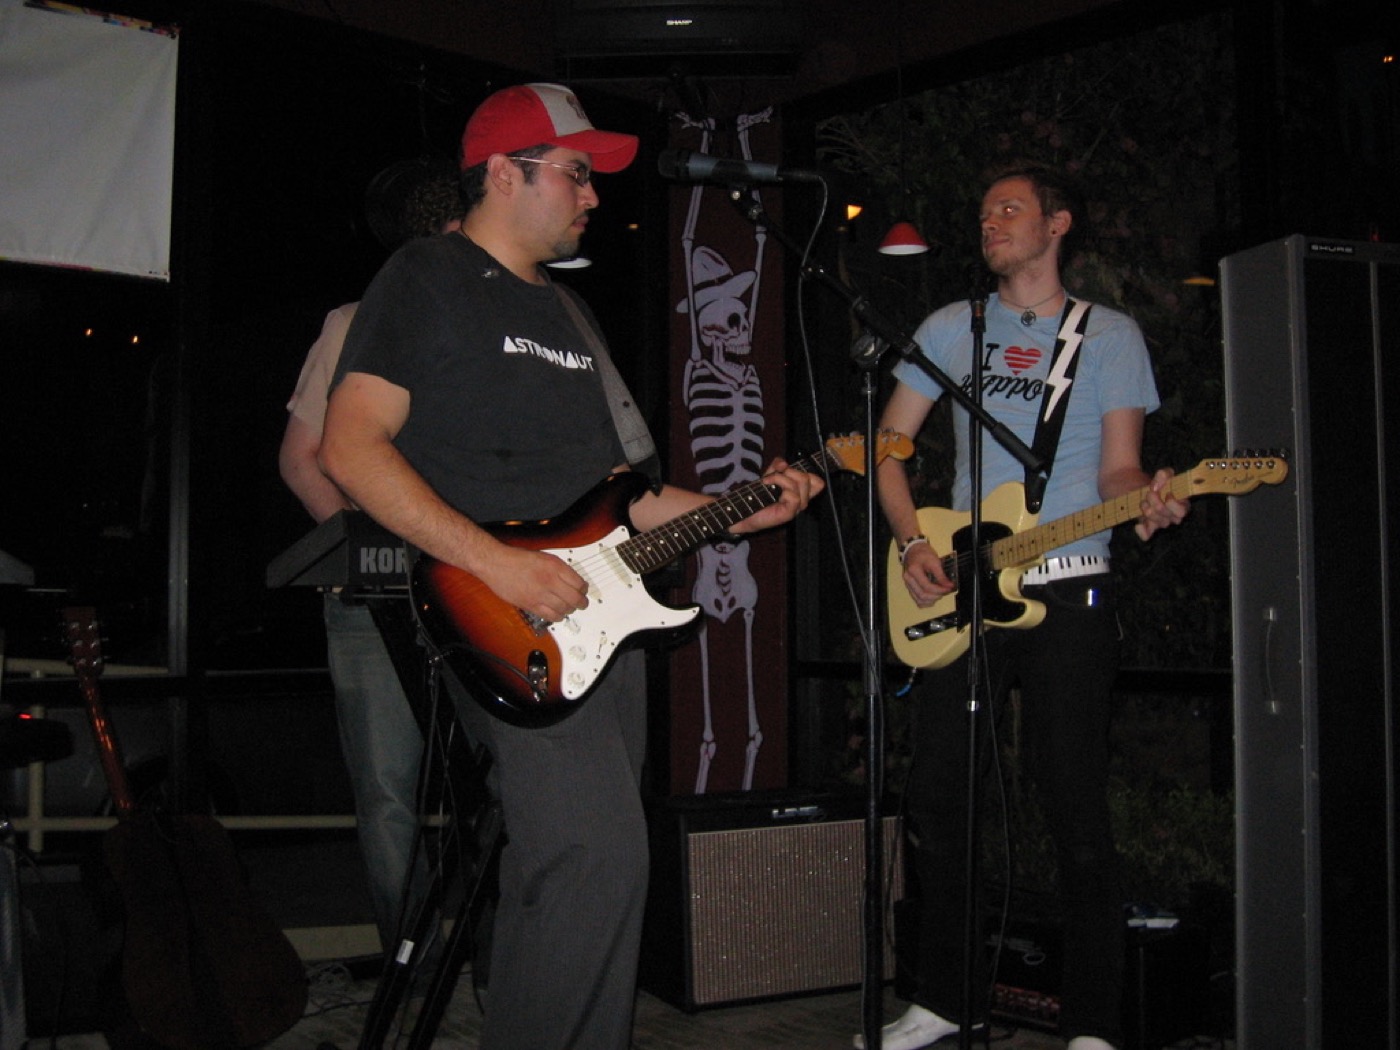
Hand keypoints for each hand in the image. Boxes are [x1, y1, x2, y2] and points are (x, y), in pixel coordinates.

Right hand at [475, 543, 589, 622]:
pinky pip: (551, 616)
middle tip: (583, 603)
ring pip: (565, 609)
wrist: (496, 563)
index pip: (579, 583)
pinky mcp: (531, 605)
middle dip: (582, 602)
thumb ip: (559, 568)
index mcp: (555, 566)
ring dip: (570, 610)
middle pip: (575, 599)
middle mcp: (549, 581)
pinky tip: (558, 614)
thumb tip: (573, 580)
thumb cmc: (517, 558)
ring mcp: (540, 595)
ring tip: (570, 608)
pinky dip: (558, 617)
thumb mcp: (544, 556)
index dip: (584, 589)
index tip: (584, 590)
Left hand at [730, 457, 824, 533]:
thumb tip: (784, 464)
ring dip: (781, 477)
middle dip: (790, 471)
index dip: (806, 472)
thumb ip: (778, 464)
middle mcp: (802, 501)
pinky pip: (794, 496)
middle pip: (808, 479)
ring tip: (768, 481)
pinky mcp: (789, 514)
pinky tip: (768, 486)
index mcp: (801, 493)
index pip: (818, 483)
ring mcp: (796, 509)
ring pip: (800, 484)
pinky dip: (780, 485)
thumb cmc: (760, 494)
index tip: (788, 470)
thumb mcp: (771, 473)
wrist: (746, 510)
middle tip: (775, 475)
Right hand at [901, 540, 955, 607]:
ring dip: (932, 600)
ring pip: (919, 600)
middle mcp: (908, 580)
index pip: (927, 586)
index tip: (949, 588)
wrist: (913, 551)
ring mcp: (908, 585)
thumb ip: (941, 575)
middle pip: (922, 595)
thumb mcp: (934, 561)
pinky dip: (926, 602)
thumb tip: (949, 586)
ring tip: (940, 594)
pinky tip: (933, 598)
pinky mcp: (910, 588)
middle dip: (936, 596)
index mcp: (913, 571)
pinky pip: (917, 600)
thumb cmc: (923, 554)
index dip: (939, 590)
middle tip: (946, 591)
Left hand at [1134, 468, 1189, 540]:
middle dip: (1157, 504)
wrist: (1133, 483)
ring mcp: (1159, 522)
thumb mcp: (1162, 474)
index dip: (1173, 505)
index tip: (1166, 494)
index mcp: (1181, 505)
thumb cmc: (1154, 481)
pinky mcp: (1146, 525)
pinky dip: (1142, 530)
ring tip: (1143, 501)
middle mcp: (1172, 516)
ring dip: (1148, 509)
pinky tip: (1138, 524)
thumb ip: (1164, 475)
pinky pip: (1147, 535)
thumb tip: (1158, 484)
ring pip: (1157, 523)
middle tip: (1149, 493)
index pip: (1182, 511)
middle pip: (1167, 517)